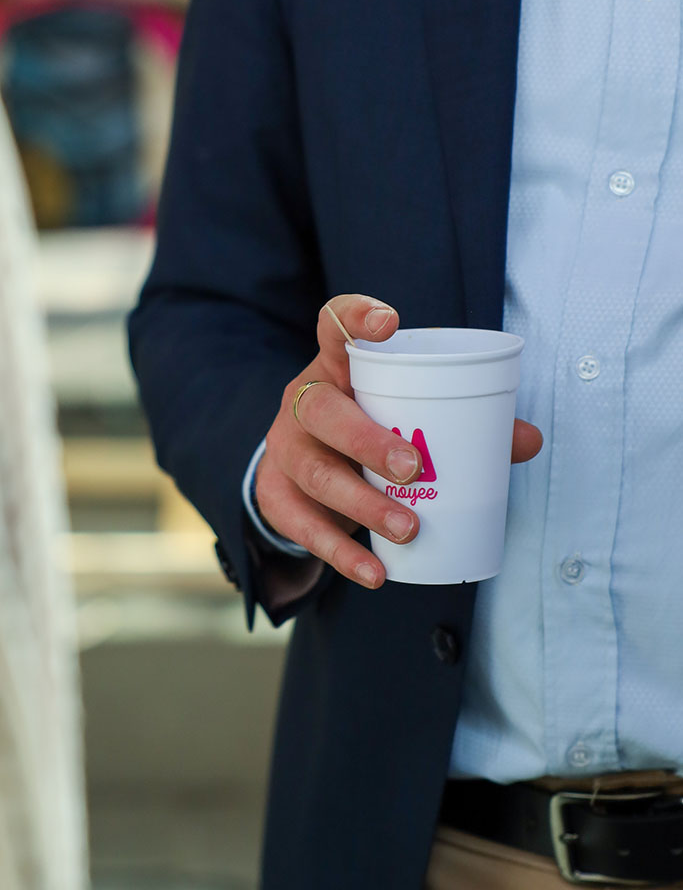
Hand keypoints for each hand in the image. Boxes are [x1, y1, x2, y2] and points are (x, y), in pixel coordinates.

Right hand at [256, 295, 542, 589]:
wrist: (300, 471)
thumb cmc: (365, 430)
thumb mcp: (400, 416)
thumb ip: (463, 423)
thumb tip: (528, 440)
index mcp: (335, 368)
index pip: (332, 326)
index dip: (355, 317)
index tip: (389, 324)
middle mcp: (303, 403)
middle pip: (323, 411)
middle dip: (367, 440)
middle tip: (412, 468)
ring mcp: (286, 450)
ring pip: (316, 473)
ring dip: (363, 504)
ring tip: (407, 528)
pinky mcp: (276, 496)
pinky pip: (304, 527)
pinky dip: (341, 554)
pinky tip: (374, 572)